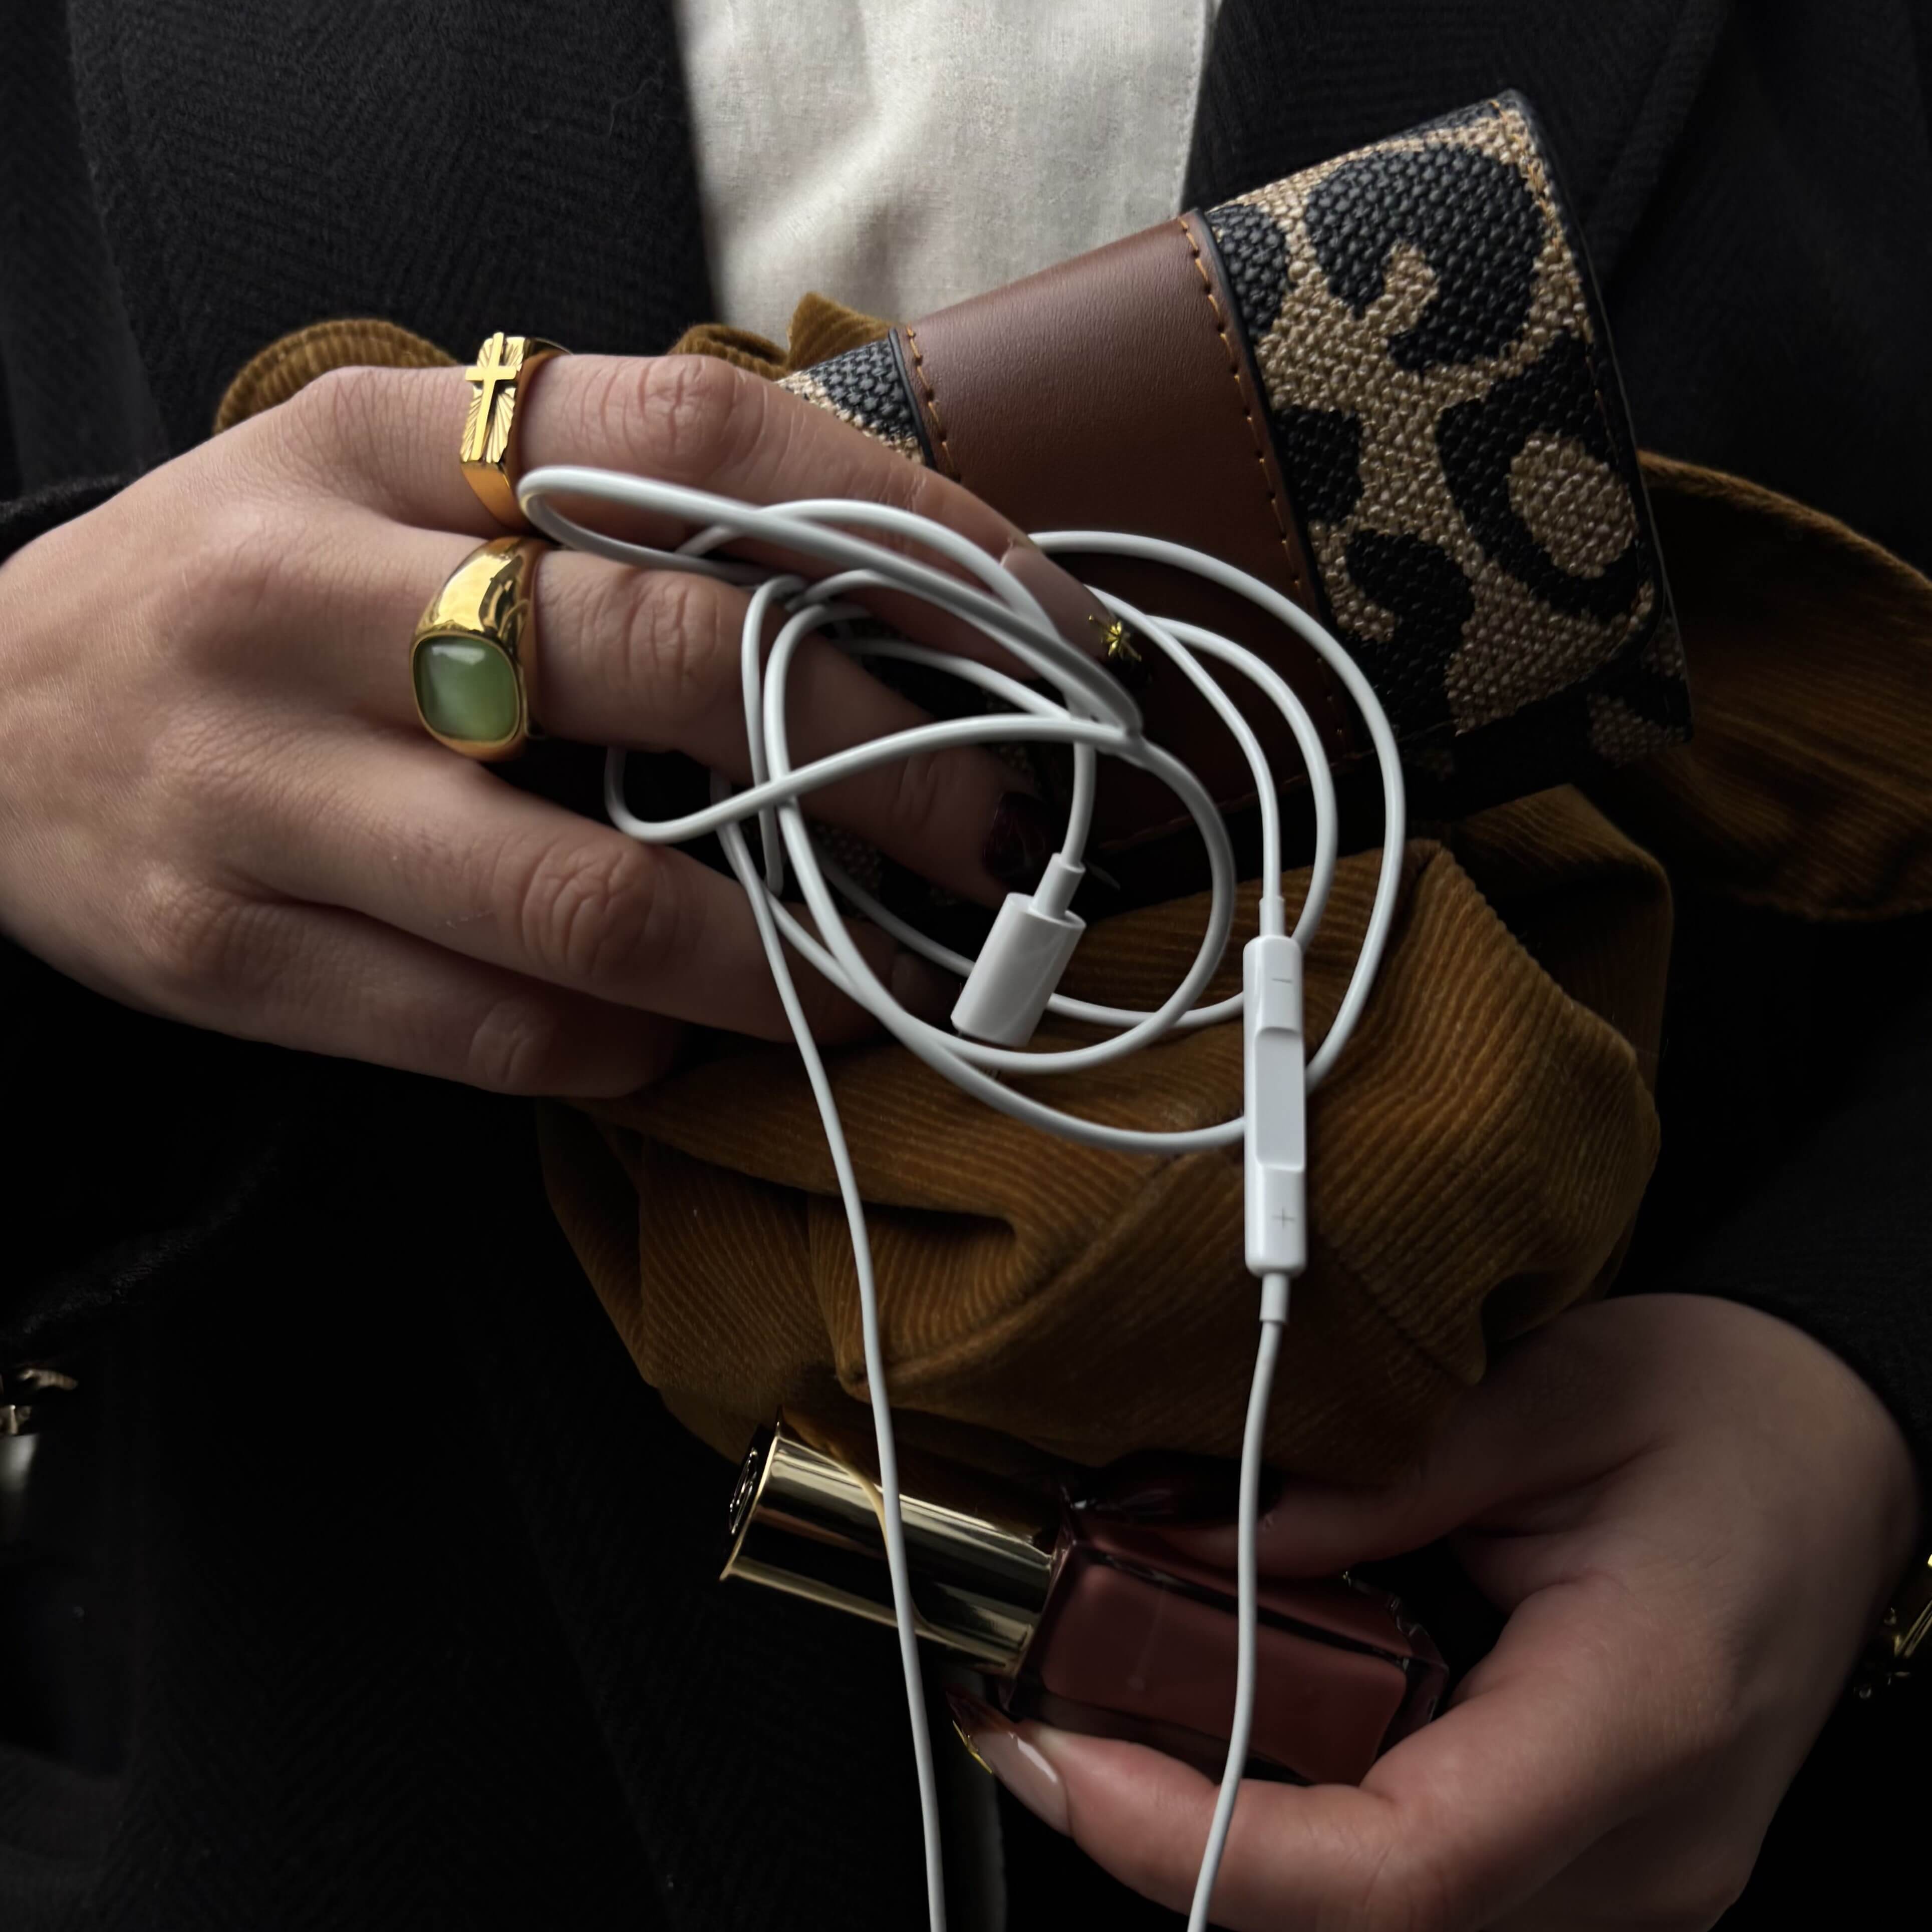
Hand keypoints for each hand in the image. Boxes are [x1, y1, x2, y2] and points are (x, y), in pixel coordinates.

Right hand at [0, 354, 1076, 1091]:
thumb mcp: (383, 489)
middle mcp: (307, 599)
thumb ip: (592, 516)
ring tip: (880, 972)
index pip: (702, 446)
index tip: (1044, 627)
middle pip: (673, 666)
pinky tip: (681, 1034)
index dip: (913, 533)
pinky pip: (497, 1032)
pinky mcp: (226, 953)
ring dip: (783, 957)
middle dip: (883, 763)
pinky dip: (634, 1048)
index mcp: (376, 444)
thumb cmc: (239, 601)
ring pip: (592, 898)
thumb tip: (870, 600)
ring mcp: (258, 789)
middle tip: (988, 829)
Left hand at [961, 1295, 1920, 1928]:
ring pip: (1384, 1928)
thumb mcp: (1547, 1400)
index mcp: (1638, 1723)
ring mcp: (1626, 1877)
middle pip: (1371, 1926)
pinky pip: (1424, 1886)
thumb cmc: (1729, 1415)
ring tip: (1120, 1708)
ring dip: (1233, 1839)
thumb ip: (1372, 1477)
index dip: (1204, 1842)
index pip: (1401, 1870)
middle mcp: (1640, 1849)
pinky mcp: (1593, 1858)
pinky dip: (1307, 1827)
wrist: (1841, 1450)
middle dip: (1179, 1842)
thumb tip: (1207, 1540)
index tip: (1070, 1761)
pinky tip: (1239, 1726)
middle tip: (1052, 1720)